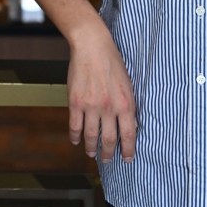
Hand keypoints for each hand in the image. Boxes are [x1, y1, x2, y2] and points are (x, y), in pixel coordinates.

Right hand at [67, 24, 136, 163]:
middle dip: (108, 154)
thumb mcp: (128, 84)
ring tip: (92, 153)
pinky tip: (76, 140)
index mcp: (125, 104)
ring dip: (91, 148)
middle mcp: (109, 108)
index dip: (128, 150)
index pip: (129, 135)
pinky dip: (75, 136)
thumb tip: (131, 125)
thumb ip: (128, 106)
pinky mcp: (76, 103)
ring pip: (90, 136)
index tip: (128, 159)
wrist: (92, 46)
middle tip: (107, 159)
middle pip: (109, 140)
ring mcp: (91, 107)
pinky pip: (74, 126)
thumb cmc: (112, 62)